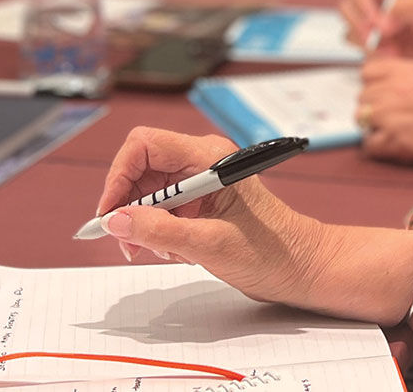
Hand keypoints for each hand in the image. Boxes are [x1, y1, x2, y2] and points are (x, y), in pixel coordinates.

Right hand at [92, 127, 331, 307]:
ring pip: (148, 190)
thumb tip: (115, 220)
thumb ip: (159, 231)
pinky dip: (157, 229)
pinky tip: (175, 251)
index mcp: (209, 158)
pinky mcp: (202, 201)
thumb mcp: (209, 245)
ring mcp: (202, 180)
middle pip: (141, 168)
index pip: (144, 145)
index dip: (119, 175)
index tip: (110, 213)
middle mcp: (203, 161)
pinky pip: (163, 206)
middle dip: (127, 205)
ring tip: (159, 252)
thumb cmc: (270, 253)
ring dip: (142, 222)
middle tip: (128, 243)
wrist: (302, 267)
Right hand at [339, 0, 412, 67]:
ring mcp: (377, 31)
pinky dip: (374, 58)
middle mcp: (378, 9)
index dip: (362, 7)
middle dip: (359, 27)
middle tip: (377, 40)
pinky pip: (363, 55)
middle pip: (346, 10)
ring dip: (368, 45)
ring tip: (395, 51)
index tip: (378, 24)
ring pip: (351, 34)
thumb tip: (382, 23)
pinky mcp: (379, 52)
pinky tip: (396, 59)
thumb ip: (403, 7)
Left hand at [356, 57, 412, 168]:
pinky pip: (370, 144)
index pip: (368, 71)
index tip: (380, 93)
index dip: (373, 84)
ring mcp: (396, 115)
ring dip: (372, 126)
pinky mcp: (400, 141)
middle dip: (372, 107)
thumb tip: (400, 82)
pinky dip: (377, 148)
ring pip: (361, 119)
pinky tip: (393, 147)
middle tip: (387, 117)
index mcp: (410, 71)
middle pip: (362, 96)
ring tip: (389, 133)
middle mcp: (399, 90)